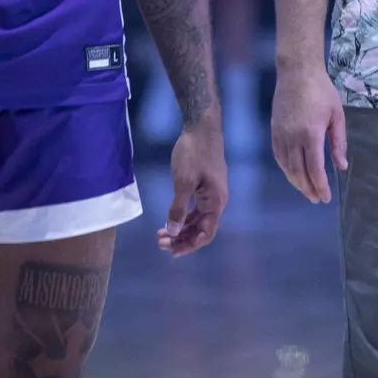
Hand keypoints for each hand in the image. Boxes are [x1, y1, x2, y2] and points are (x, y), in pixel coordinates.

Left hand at [156, 117, 227, 256]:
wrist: (202, 126)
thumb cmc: (193, 153)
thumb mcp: (183, 182)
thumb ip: (178, 209)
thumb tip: (172, 232)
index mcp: (216, 202)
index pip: (206, 234)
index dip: (189, 245)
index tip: (171, 251)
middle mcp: (217, 200)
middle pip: (202, 229)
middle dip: (181, 238)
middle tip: (160, 242)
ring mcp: (212, 192)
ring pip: (198, 219)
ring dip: (181, 229)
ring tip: (161, 233)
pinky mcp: (206, 185)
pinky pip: (197, 208)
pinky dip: (184, 216)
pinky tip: (171, 218)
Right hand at [271, 63, 347, 202]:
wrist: (297, 72)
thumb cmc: (322, 91)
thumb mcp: (336, 116)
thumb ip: (338, 143)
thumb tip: (342, 166)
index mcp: (311, 134)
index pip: (314, 168)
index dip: (320, 186)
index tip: (325, 197)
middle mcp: (293, 137)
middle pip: (298, 171)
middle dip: (308, 188)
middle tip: (316, 198)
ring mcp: (281, 134)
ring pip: (286, 166)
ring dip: (296, 181)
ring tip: (306, 191)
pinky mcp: (274, 130)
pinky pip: (278, 155)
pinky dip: (285, 168)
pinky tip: (293, 174)